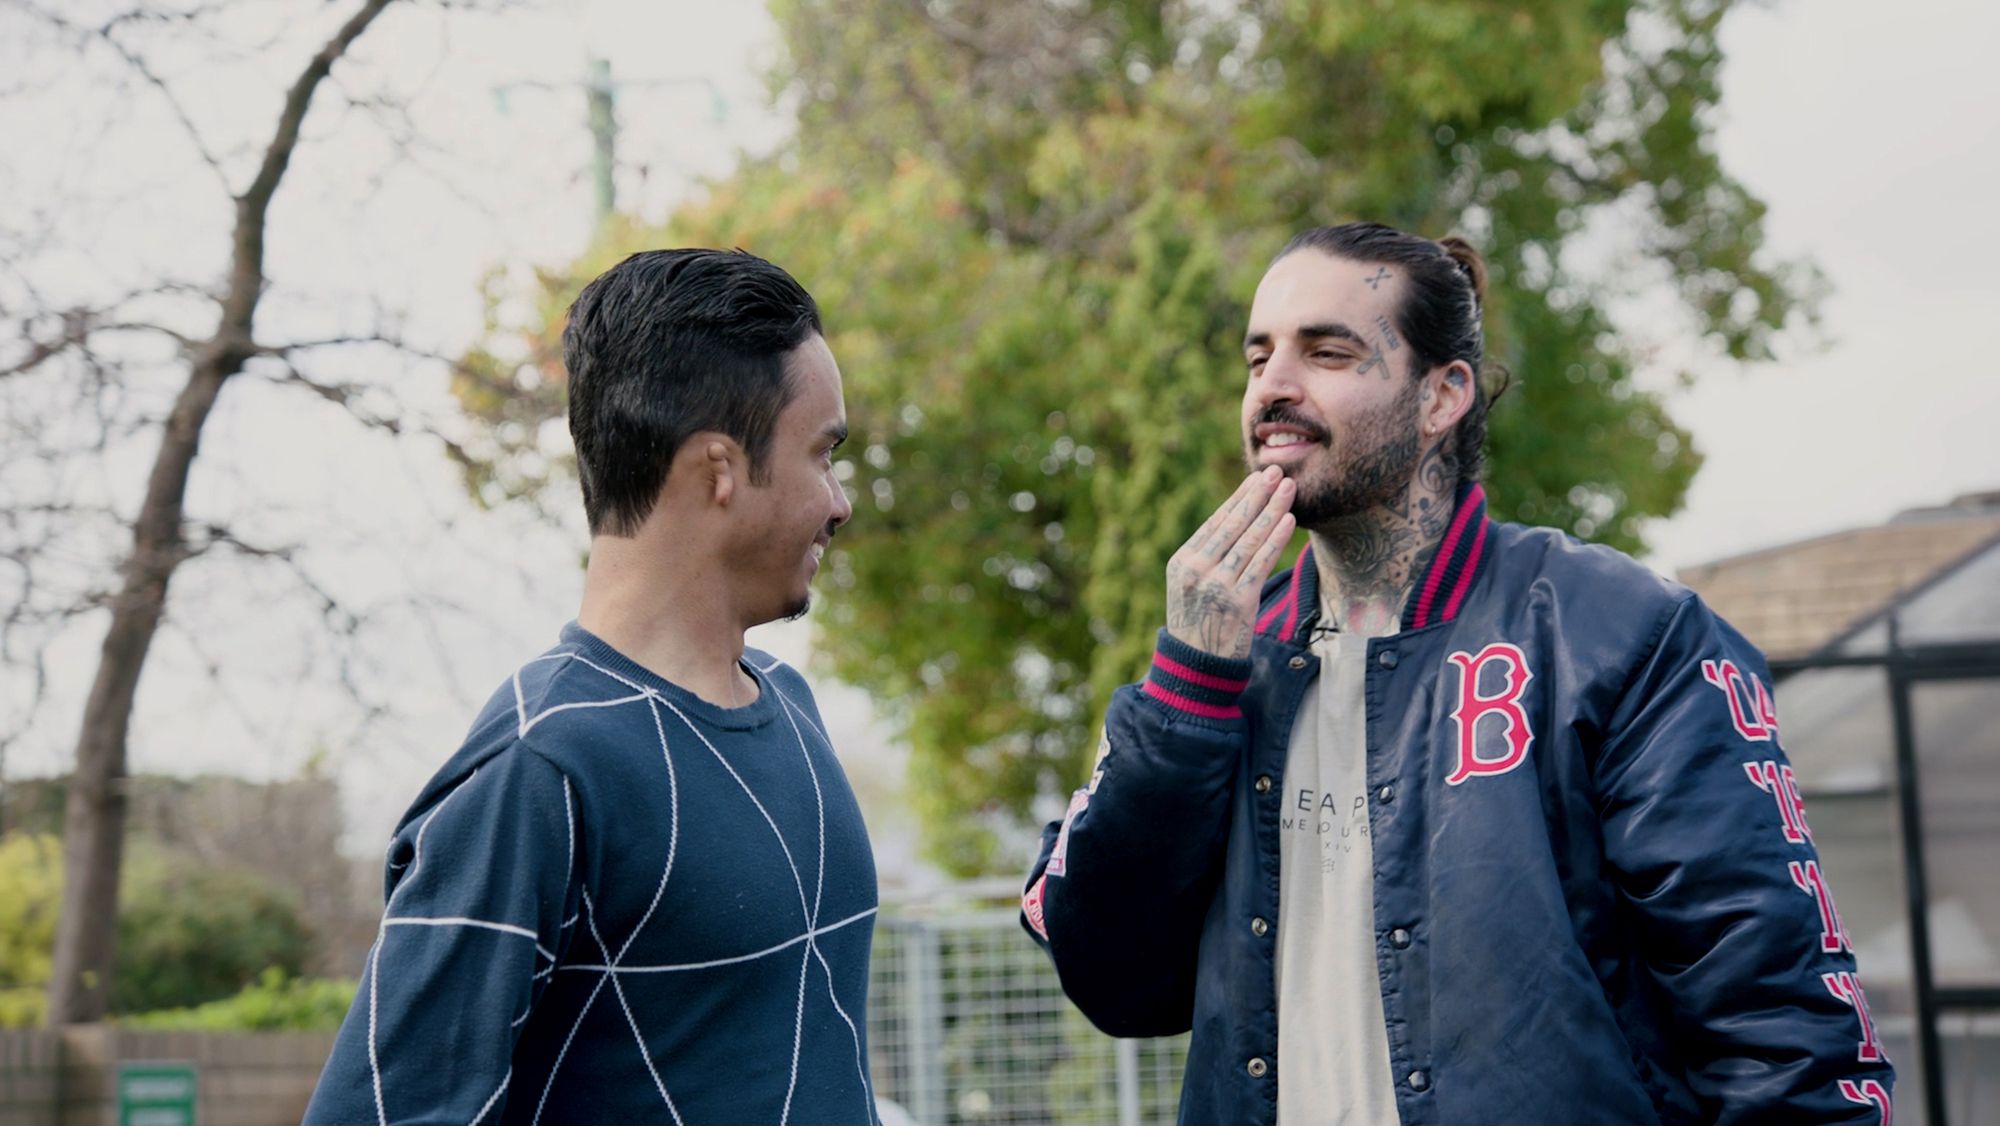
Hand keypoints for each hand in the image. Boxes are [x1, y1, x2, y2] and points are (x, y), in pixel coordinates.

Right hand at [1165, 467, 1296, 659]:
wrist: (1197, 669)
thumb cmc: (1199, 625)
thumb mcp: (1191, 587)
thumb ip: (1208, 558)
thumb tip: (1241, 522)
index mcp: (1181, 562)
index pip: (1215, 522)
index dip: (1239, 498)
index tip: (1257, 478)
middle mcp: (1196, 570)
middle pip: (1233, 525)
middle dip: (1257, 496)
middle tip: (1276, 472)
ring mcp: (1216, 585)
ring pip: (1249, 540)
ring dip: (1272, 511)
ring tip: (1288, 489)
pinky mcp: (1238, 602)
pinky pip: (1260, 563)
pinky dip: (1275, 540)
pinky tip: (1288, 521)